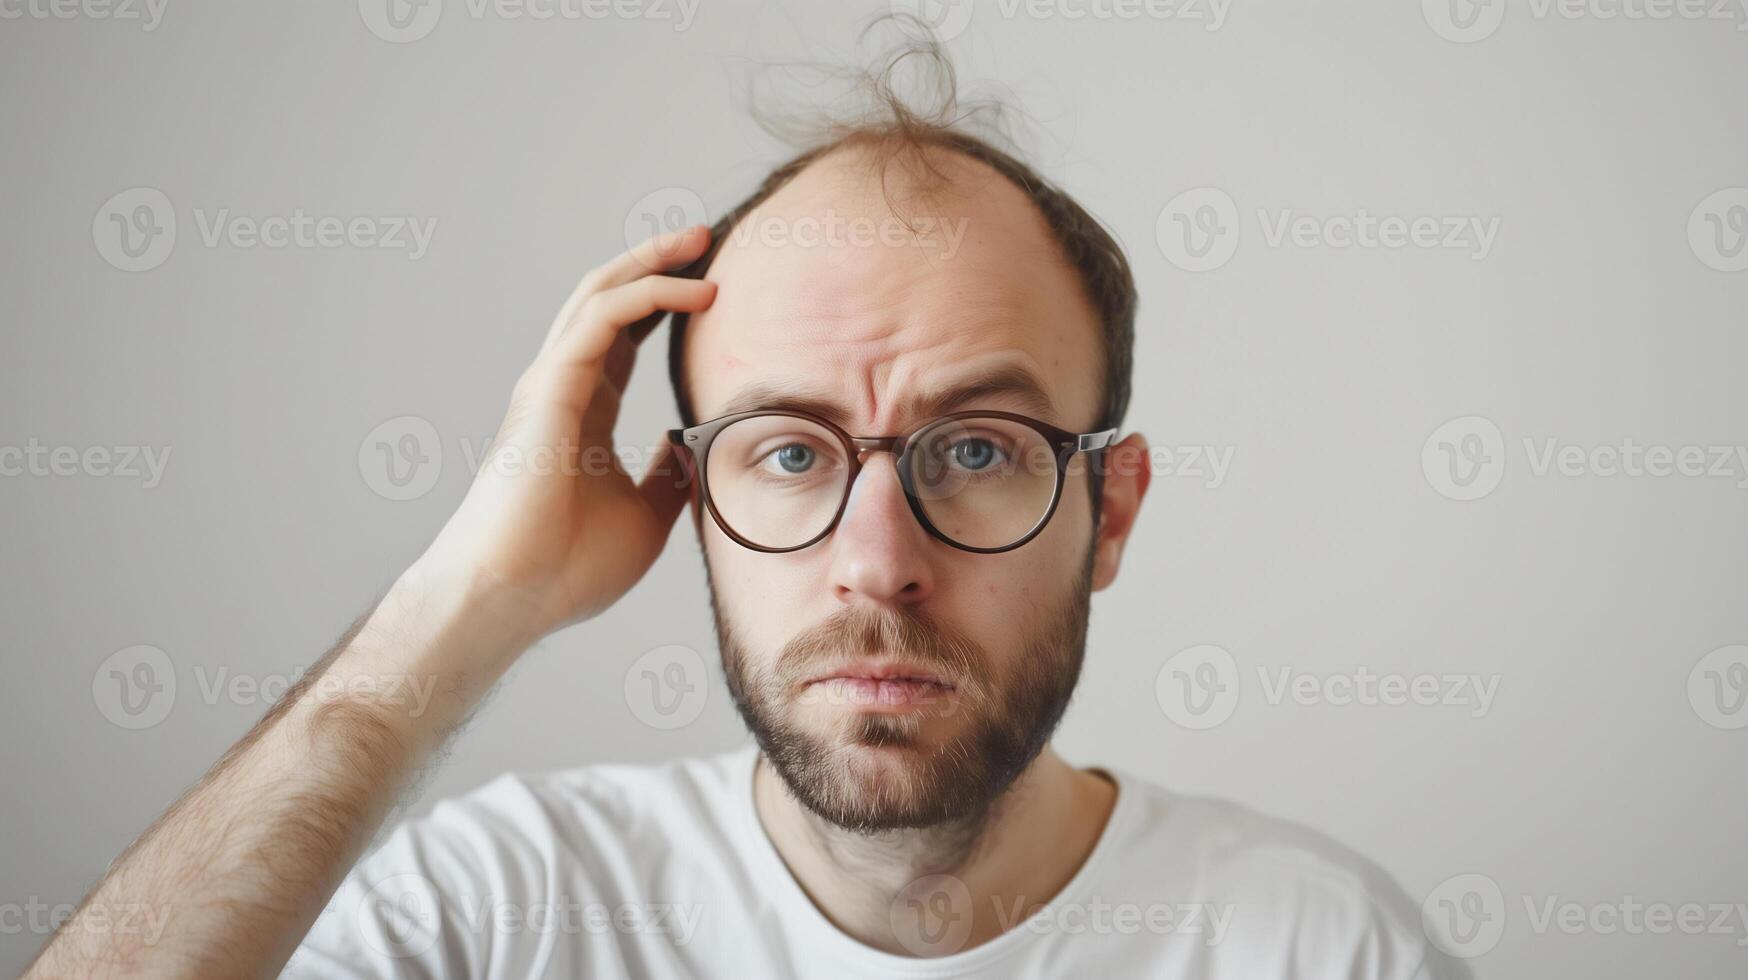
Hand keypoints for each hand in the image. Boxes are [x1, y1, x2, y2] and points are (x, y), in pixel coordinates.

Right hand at [415, 225, 716, 636]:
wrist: (515, 597)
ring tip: (700, 238)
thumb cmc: (567, 568)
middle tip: (706, 237)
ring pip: (600, 296)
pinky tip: (694, 291)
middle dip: (656, 263)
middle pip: (610, 302)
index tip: (710, 283)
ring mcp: (551, 384)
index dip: (663, 304)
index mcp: (583, 414)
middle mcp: (563, 388)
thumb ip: (666, 479)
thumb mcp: (645, 517)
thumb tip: (692, 452)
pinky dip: (648, 294)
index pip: (624, 339)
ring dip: (652, 261)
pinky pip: (601, 319)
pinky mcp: (550, 388)